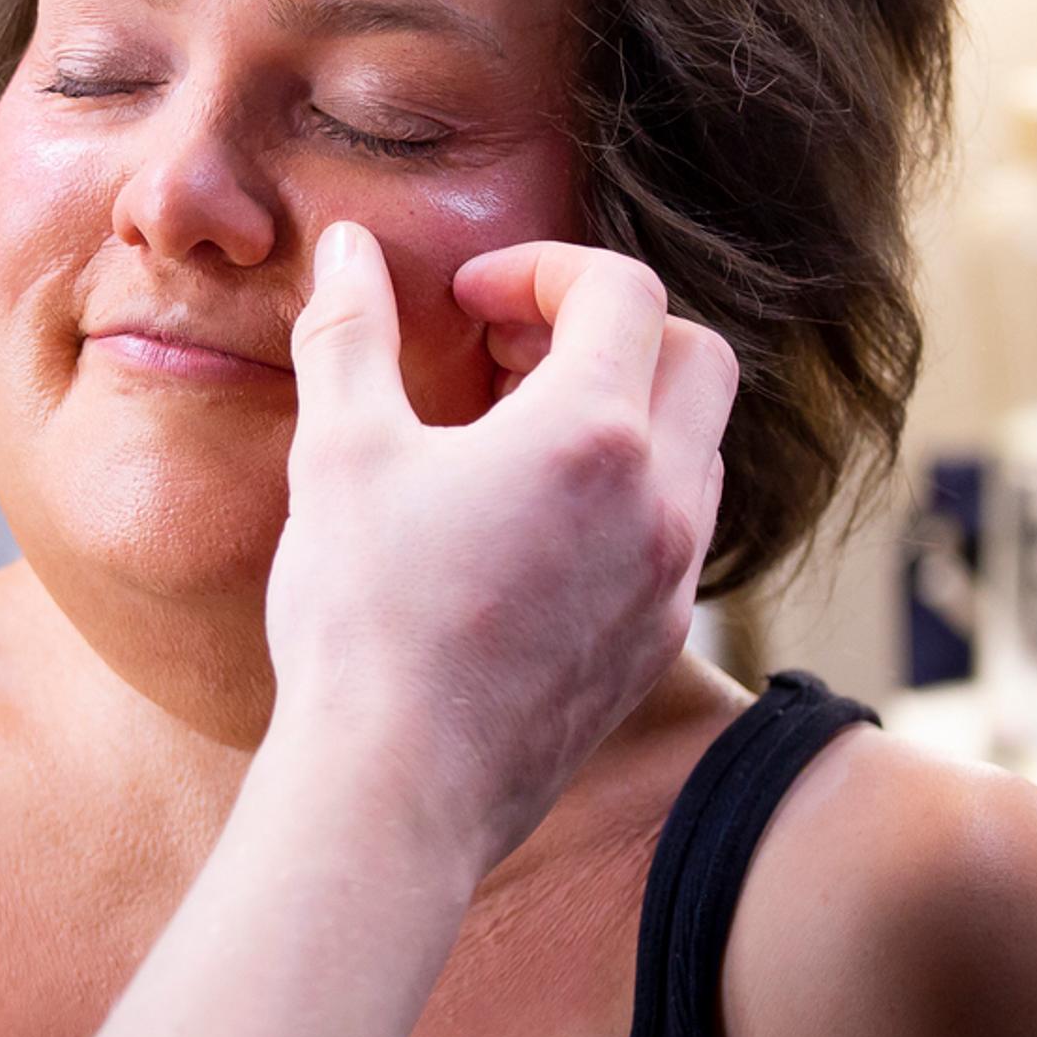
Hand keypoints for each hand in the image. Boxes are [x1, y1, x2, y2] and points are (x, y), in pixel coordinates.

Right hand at [263, 222, 736, 873]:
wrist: (397, 790)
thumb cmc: (364, 618)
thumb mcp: (340, 451)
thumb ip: (351, 332)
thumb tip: (349, 246)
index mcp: (593, 435)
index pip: (623, 291)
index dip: (543, 270)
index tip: (467, 302)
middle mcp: (660, 501)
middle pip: (697, 356)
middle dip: (609, 329)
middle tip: (508, 352)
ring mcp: (670, 580)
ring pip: (695, 447)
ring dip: (624, 410)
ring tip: (511, 432)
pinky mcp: (654, 643)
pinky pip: (675, 530)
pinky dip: (625, 491)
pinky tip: (528, 521)